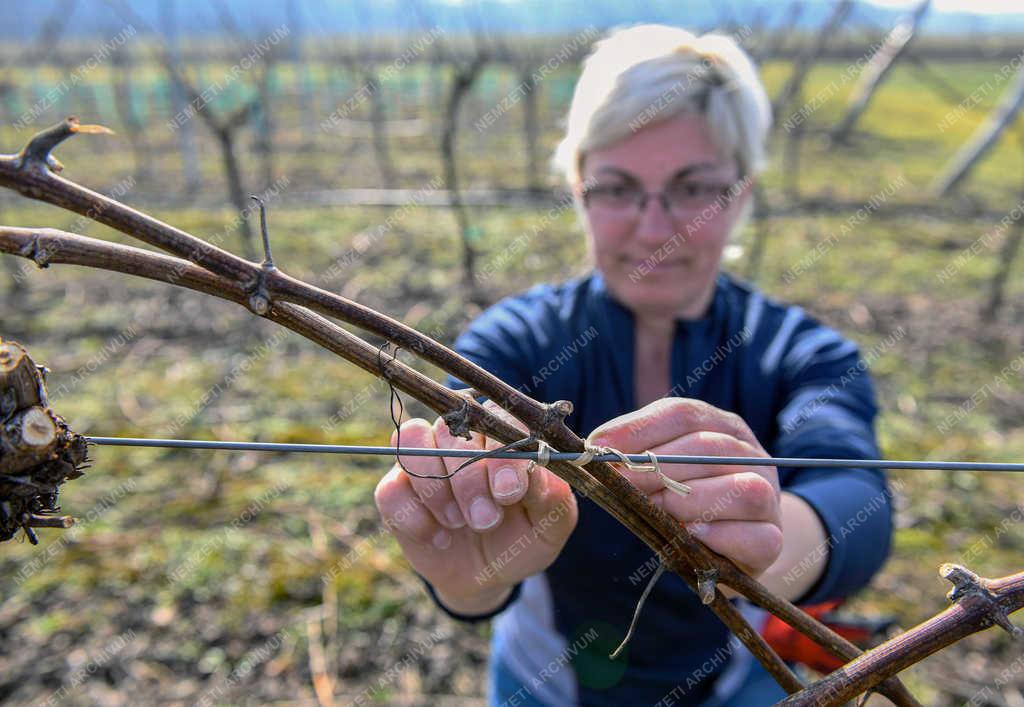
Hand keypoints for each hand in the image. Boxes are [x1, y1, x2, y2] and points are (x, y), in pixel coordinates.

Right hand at [374, 400, 577, 613]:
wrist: (487, 576)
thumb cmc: (523, 538)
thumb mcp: (550, 525)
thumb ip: (550, 495)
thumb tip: (536, 470)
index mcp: (501, 434)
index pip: (497, 419)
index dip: (500, 455)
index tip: (508, 493)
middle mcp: (459, 436)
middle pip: (451, 430)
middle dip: (468, 480)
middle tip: (486, 520)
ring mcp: (424, 459)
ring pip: (412, 442)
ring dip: (437, 489)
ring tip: (459, 523)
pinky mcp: (396, 489)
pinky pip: (391, 489)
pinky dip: (415, 517)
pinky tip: (439, 538)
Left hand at [587, 397, 782, 578]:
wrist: (733, 546)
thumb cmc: (687, 499)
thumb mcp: (663, 467)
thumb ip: (637, 451)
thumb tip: (595, 445)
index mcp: (724, 427)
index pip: (683, 413)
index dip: (638, 429)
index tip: (598, 446)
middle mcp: (753, 455)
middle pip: (708, 448)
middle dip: (657, 466)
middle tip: (622, 485)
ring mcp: (770, 498)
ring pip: (744, 489)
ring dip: (691, 500)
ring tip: (659, 510)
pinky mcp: (772, 541)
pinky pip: (756, 536)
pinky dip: (719, 535)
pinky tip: (690, 535)